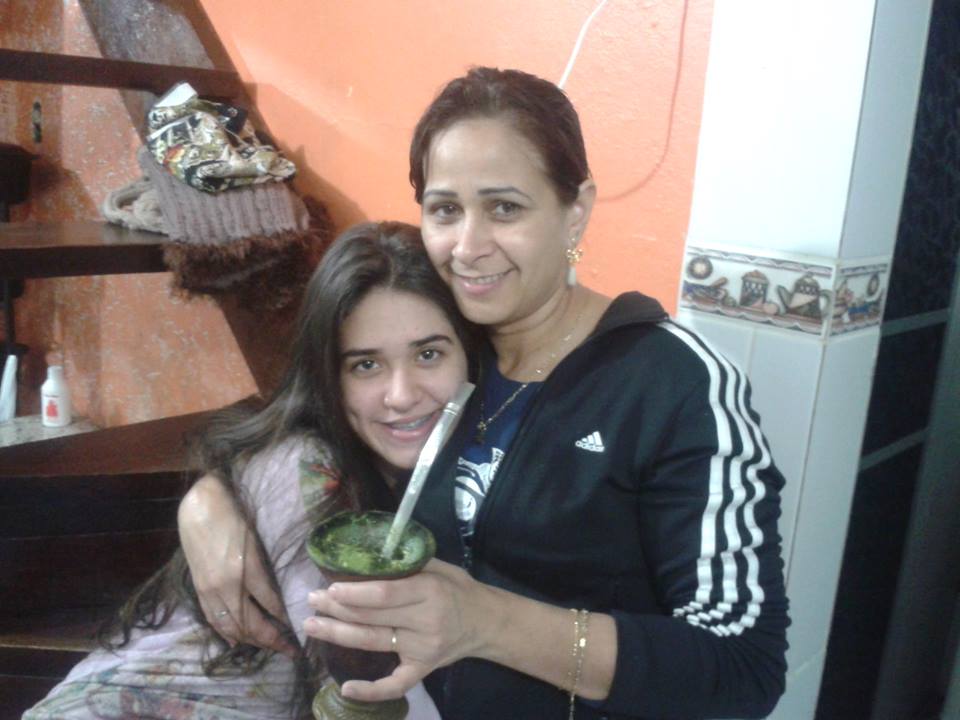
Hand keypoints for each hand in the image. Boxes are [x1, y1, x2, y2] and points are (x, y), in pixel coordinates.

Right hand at [178, 475, 295, 655]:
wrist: (199, 509)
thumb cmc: (233, 518)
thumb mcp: (255, 542)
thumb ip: (263, 569)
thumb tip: (273, 596)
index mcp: (247, 568)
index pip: (269, 603)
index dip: (283, 619)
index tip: (296, 629)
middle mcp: (228, 585)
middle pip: (251, 622)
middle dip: (271, 639)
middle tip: (289, 649)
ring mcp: (211, 590)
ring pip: (231, 626)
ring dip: (250, 641)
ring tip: (267, 648)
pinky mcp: (199, 590)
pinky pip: (213, 619)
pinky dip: (226, 633)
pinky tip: (236, 642)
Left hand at [304, 558, 494, 700]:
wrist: (486, 622)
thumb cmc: (458, 588)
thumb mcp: (439, 567)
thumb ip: (408, 563)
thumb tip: (367, 556)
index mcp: (429, 592)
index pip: (385, 595)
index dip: (355, 594)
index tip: (330, 589)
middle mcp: (426, 622)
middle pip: (373, 618)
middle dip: (337, 609)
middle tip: (311, 601)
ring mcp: (423, 649)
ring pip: (374, 643)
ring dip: (339, 635)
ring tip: (312, 626)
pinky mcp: (423, 669)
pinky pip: (396, 684)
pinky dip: (371, 690)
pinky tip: (346, 689)